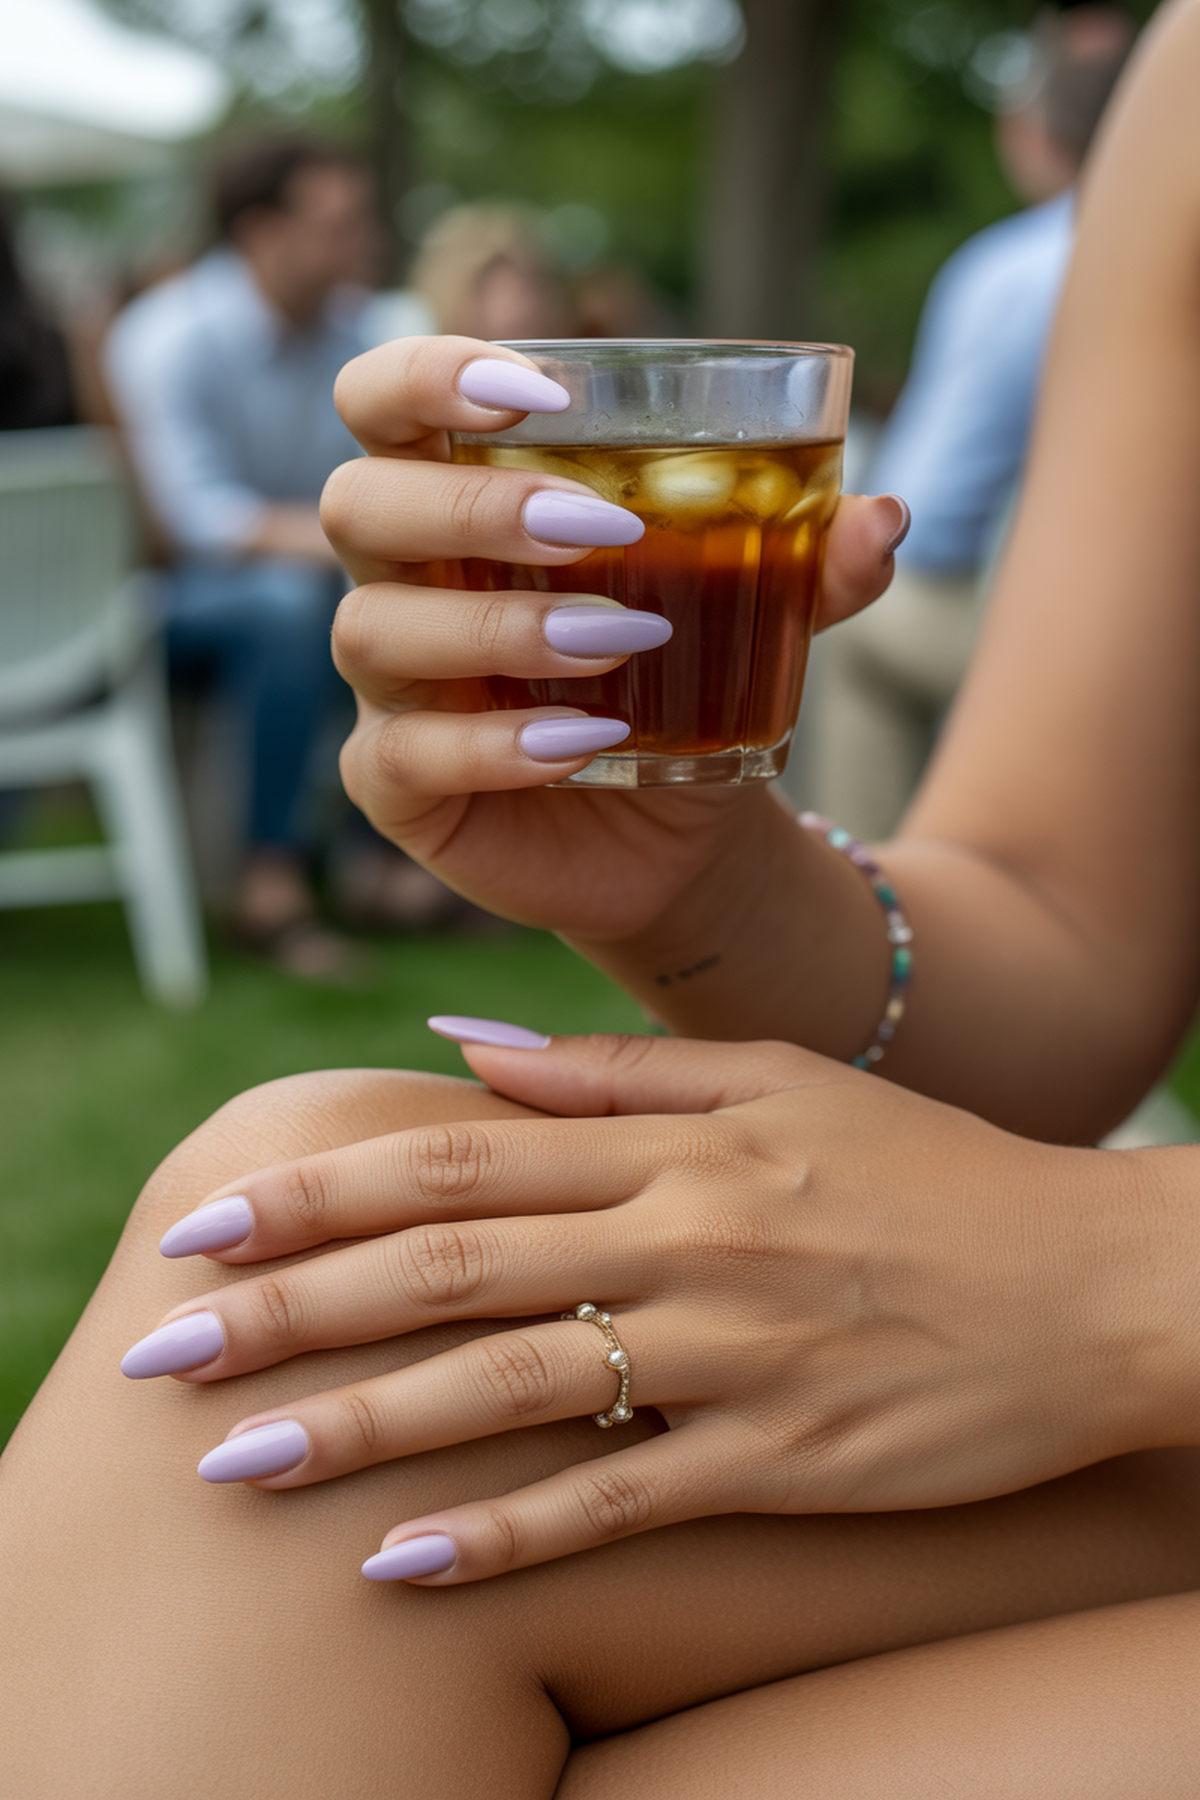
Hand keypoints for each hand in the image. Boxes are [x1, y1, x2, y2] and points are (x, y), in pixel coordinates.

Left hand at [124, 1032, 1186, 1584]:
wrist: (1095, 1281)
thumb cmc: (927, 1172)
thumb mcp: (779, 1082)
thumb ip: (617, 1072)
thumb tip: (460, 1051)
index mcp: (682, 1141)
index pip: (463, 1159)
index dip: (324, 1191)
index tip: (212, 1223)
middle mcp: (692, 1236)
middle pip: (456, 1267)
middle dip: (295, 1308)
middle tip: (164, 1346)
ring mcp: (738, 1354)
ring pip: (514, 1385)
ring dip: (364, 1427)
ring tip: (237, 1464)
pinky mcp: (786, 1462)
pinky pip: (621, 1502)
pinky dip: (508, 1532)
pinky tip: (402, 1562)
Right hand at [320, 335, 907, 940]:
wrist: (688, 825)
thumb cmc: (692, 681)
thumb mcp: (759, 612)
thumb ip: (811, 560)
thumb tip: (884, 517)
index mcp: (461, 503)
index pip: (382, 404)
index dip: (427, 376)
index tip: (538, 392)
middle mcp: (404, 582)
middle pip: (358, 504)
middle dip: (472, 506)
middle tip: (597, 531)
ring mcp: (391, 689)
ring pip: (374, 630)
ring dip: (498, 627)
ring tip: (617, 641)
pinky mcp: (397, 785)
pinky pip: (403, 756)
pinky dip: (490, 746)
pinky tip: (580, 745)